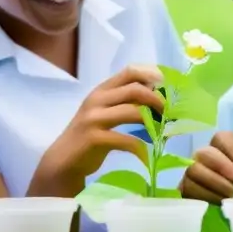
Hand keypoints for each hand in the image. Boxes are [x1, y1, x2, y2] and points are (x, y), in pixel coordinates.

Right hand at [36, 64, 164, 193]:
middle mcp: (97, 100)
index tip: (167, 88)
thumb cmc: (89, 136)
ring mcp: (94, 119)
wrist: (63, 160)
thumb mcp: (103, 112)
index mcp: (101, 90)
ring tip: (163, 134)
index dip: (152, 76)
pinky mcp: (95, 138)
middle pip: (135, 90)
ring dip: (154, 123)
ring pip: (134, 112)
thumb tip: (156, 95)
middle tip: (169, 114)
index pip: (130, 72)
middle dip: (158, 101)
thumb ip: (123, 102)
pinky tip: (146, 155)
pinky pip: (127, 141)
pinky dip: (141, 148)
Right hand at [180, 131, 232, 203]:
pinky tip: (222, 203)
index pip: (225, 138)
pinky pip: (190, 188)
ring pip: (195, 169)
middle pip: (207, 153)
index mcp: (223, 147)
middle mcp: (204, 154)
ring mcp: (192, 171)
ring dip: (217, 183)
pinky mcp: (185, 188)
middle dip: (227, 169)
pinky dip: (208, 196)